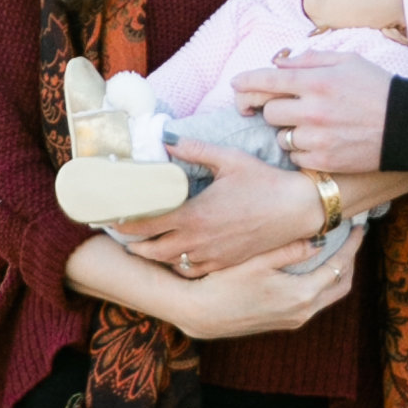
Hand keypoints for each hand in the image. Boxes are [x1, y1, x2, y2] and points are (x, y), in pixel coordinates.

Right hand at [64, 224, 361, 337]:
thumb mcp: (257, 261)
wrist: (200, 314)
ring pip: (328, 295)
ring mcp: (293, 320)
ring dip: (336, 272)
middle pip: (341, 285)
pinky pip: (314, 301)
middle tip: (352, 237)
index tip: (360, 227)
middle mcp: (303, 311)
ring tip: (336, 249)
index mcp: (301, 295)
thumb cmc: (224, 284)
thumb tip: (319, 240)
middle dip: (350, 260)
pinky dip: (321, 283)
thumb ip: (290, 250)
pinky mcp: (282, 322)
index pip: (339, 267)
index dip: (352, 246)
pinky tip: (312, 267)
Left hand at [115, 147, 320, 277]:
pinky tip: (175, 253)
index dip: (124, 222)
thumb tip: (166, 137)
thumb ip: (194, 148)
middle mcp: (199, 241)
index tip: (110, 216)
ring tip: (142, 243)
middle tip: (120, 231)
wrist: (298, 209)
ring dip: (153, 255)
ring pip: (170, 262)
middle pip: (151, 250)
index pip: (146, 224)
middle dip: (132, 243)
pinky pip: (191, 270)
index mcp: (195, 215)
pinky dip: (177, 264)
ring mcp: (212, 256)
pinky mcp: (225, 263)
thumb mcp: (228, 159)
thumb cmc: (264, 181)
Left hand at [239, 57, 392, 173]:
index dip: (246, 82)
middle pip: (269, 112)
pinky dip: (303, 151)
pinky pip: (296, 157)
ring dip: (289, 132)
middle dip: (275, 109)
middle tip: (290, 108)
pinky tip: (322, 142)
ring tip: (312, 127)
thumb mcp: (348, 61)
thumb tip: (278, 63)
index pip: (267, 80)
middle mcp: (312, 109)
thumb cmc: (378, 88)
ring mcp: (317, 137)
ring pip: (280, 137)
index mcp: (316, 81)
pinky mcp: (323, 159)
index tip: (236, 85)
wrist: (407, 125)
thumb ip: (310, 60)